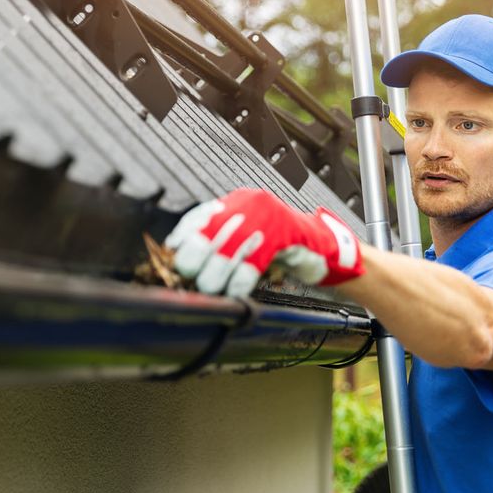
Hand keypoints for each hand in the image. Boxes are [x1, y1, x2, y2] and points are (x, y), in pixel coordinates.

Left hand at [164, 188, 363, 296]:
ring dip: (215, 276)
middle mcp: (249, 204)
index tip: (172, 254)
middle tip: (191, 279)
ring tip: (211, 289)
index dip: (183, 237)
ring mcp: (267, 217)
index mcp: (238, 201)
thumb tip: (181, 253)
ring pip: (228, 251)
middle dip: (196, 261)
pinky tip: (235, 291)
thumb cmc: (278, 245)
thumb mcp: (245, 236)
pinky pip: (252, 263)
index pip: (200, 216)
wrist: (320, 245)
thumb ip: (219, 239)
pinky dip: (239, 281)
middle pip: (209, 233)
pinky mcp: (284, 235)